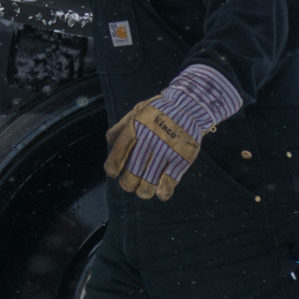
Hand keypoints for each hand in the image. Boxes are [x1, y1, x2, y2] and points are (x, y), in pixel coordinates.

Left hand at [102, 63, 243, 200]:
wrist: (190, 105)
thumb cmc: (160, 109)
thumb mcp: (137, 110)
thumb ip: (122, 126)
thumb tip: (109, 142)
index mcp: (136, 128)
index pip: (119, 152)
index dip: (113, 166)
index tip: (113, 173)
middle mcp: (149, 140)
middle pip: (133, 171)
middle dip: (128, 183)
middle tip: (129, 185)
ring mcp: (167, 150)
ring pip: (150, 179)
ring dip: (144, 190)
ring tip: (142, 192)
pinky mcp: (182, 157)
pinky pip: (171, 180)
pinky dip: (164, 191)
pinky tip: (161, 194)